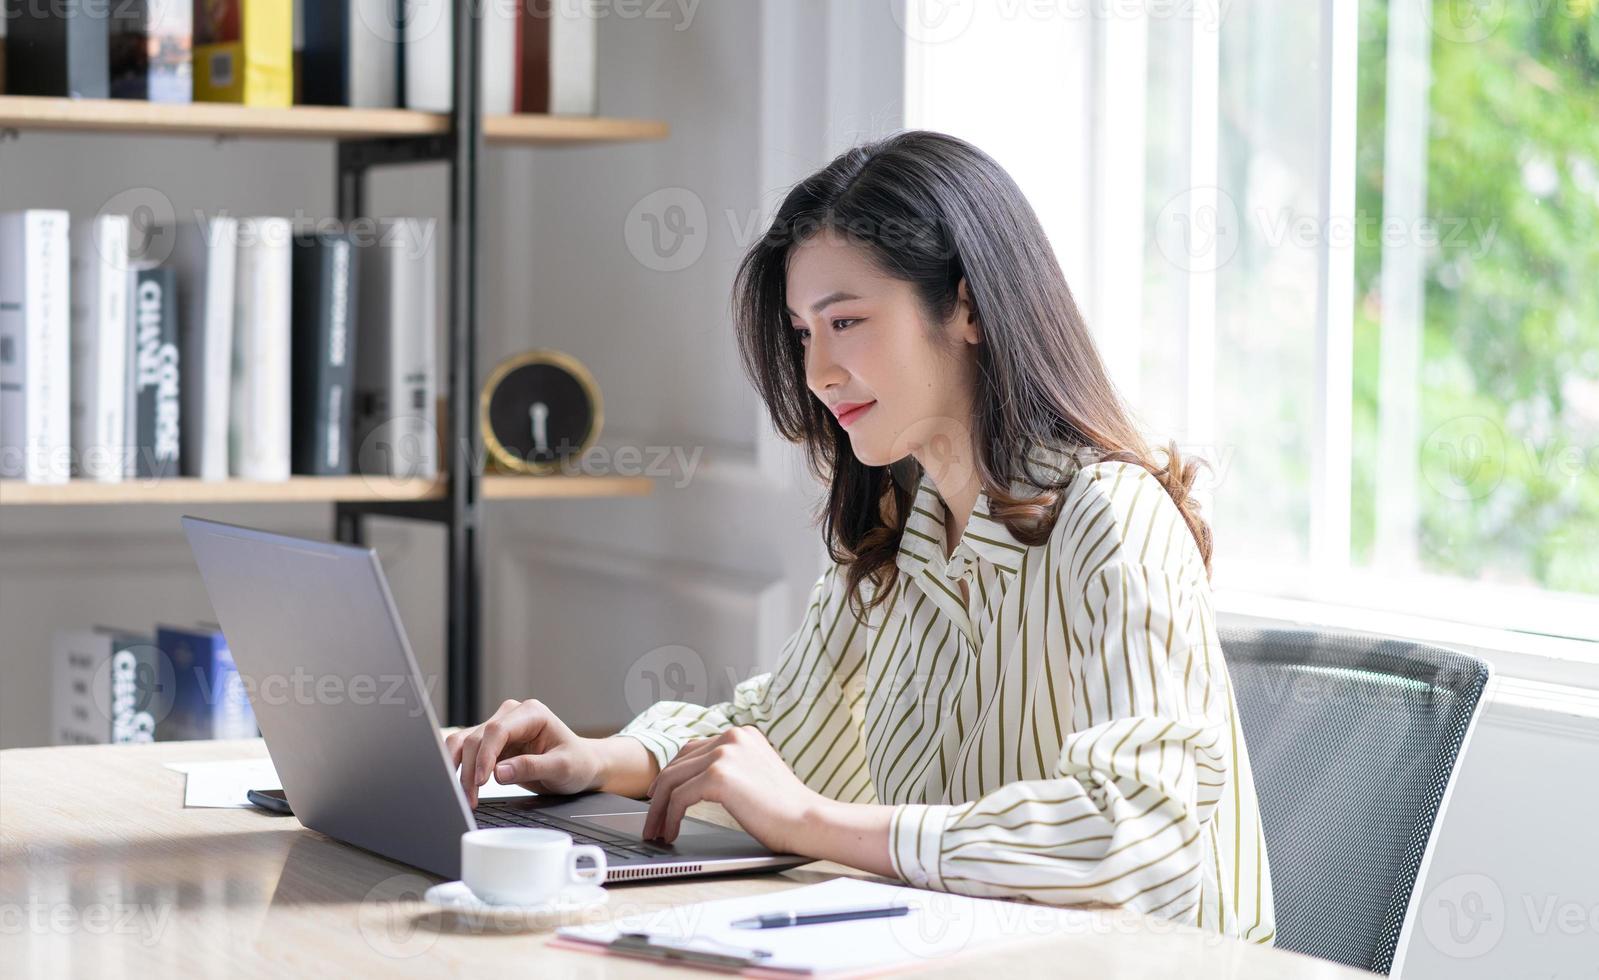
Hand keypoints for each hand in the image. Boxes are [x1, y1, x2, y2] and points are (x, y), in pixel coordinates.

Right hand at [445, 698, 604, 805]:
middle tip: (472, 798)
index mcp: (531, 713)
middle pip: (477, 737)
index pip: (497, 730)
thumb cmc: (577, 763)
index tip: (482, 780)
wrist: (581, 766)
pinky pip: (466, 752)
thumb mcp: (561, 768)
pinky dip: (460, 768)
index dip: (485, 755)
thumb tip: (498, 772)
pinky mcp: (492, 743)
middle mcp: (512, 715)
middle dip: (470, 769)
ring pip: (465, 743)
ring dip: (460, 769)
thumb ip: (531, 767)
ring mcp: (499, 727)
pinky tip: (462, 786)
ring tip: (467, 797)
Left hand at [641, 725, 821, 852]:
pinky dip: (669, 817)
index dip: (672, 775)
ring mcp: (725, 753)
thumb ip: (731, 768)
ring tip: (655, 830)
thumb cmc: (786, 809)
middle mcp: (732, 736)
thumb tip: (694, 781)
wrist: (807, 821)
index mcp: (742, 733)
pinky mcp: (718, 776)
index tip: (659, 796)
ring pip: (672, 780)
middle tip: (652, 818)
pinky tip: (670, 832)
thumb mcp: (756, 775)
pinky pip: (679, 797)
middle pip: (678, 763)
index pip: (692, 750)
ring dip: (658, 808)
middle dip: (659, 793)